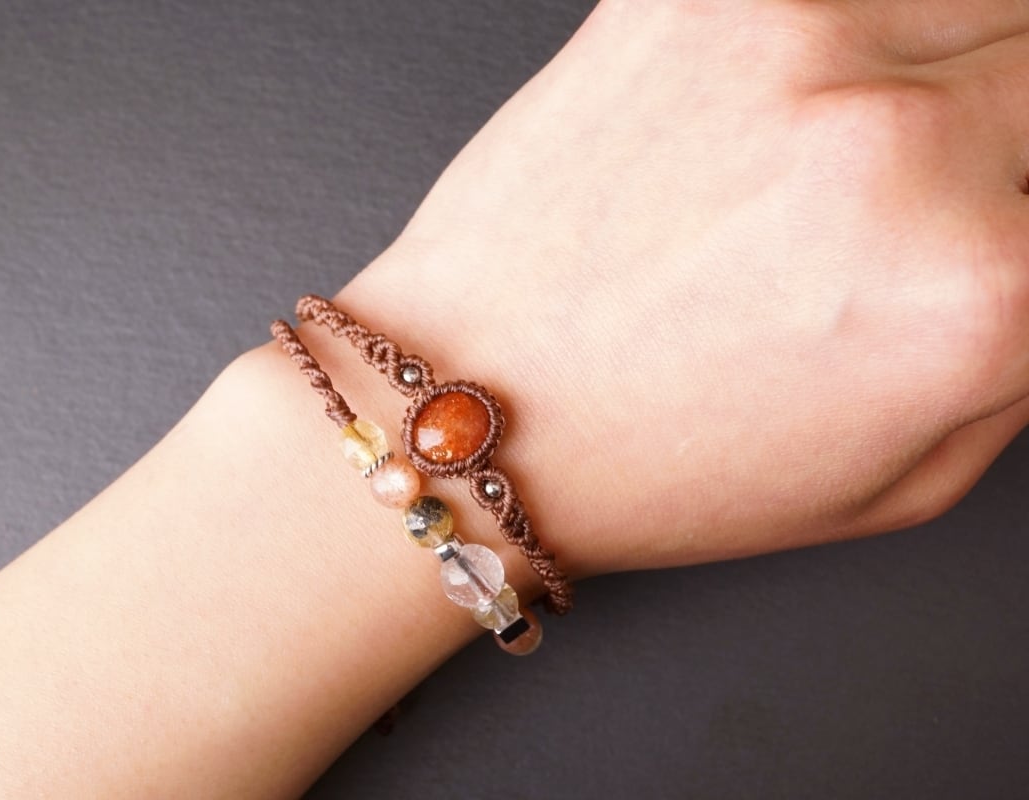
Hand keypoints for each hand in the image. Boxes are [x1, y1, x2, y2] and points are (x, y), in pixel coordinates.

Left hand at [334, 0, 1028, 579]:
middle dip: (1012, 131)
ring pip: (969, 0)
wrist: (477, 402)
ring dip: (949, 60)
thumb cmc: (660, 461)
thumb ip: (1028, 341)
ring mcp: (793, 42)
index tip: (996, 212)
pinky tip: (803, 93)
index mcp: (982, 289)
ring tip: (869, 142)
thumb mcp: (905, 474)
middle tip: (944, 189)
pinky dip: (849, 31)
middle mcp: (901, 147)